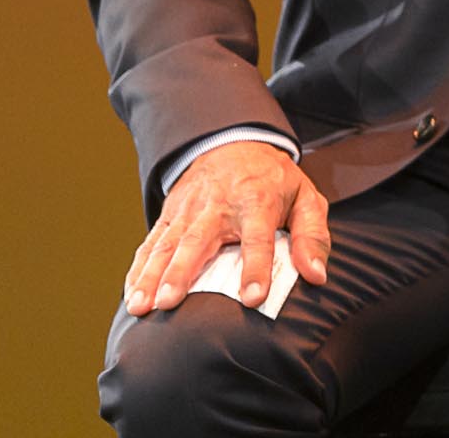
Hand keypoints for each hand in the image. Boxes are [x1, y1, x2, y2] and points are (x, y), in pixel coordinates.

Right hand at [122, 140, 328, 316]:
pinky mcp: (170, 214)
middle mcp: (219, 205)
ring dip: (151, 275)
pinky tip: (131, 294)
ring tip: (141, 306)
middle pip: (199, 241)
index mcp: (258, 201)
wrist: (236, 143)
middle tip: (169, 303)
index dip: (256, 267)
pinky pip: (151, 243)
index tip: (252, 298)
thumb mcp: (305, 198)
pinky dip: (139, 268)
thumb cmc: (275, 181)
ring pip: (167, 244)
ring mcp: (189, 210)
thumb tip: (317, 275)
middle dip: (182, 272)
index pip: (258, 237)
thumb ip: (312, 236)